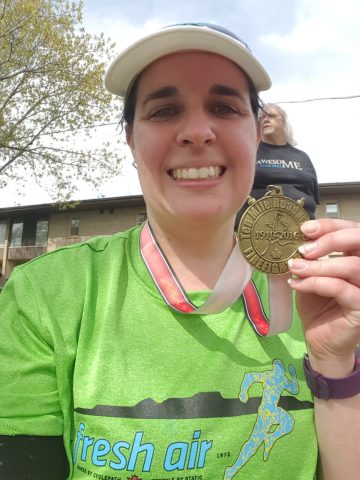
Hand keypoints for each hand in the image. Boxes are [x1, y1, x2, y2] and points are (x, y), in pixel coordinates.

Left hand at [288, 219, 359, 375]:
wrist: (320, 341)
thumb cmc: (317, 306)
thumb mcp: (310, 275)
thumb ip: (308, 258)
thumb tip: (291, 238)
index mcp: (355, 256)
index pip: (351, 230)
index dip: (330, 225)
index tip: (304, 229)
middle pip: (359, 241)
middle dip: (329, 239)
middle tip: (303, 248)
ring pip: (351, 266)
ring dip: (318, 264)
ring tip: (295, 267)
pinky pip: (341, 288)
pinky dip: (316, 283)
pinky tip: (296, 284)